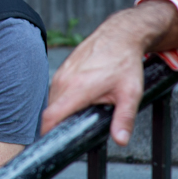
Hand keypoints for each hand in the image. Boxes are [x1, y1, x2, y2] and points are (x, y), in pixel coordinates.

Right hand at [41, 0, 177, 142]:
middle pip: (50, 111)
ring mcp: (62, 73)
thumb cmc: (125, 62)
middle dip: (58, 124)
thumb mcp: (130, 93)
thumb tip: (121, 140)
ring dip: (60, 111)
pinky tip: (78, 99)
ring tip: (79, 114)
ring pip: (53, 100)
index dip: (47, 133)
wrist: (120, 35)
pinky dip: (63, 99)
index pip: (50, 116)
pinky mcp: (63, 68)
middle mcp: (64, 80)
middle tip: (74, 131)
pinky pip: (56, 90)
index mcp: (77, 89)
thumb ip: (124, 119)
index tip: (49, 144)